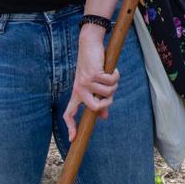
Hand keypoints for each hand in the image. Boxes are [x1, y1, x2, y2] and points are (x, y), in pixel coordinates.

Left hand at [63, 23, 119, 139]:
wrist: (90, 44)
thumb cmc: (93, 64)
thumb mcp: (95, 84)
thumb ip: (99, 101)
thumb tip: (103, 117)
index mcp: (77, 93)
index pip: (69, 113)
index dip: (71, 127)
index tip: (72, 139)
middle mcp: (79, 89)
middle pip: (95, 108)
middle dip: (108, 102)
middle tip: (110, 89)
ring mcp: (85, 82)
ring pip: (108, 93)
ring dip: (114, 83)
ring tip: (110, 74)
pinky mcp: (93, 74)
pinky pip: (111, 81)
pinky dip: (115, 75)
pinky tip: (111, 68)